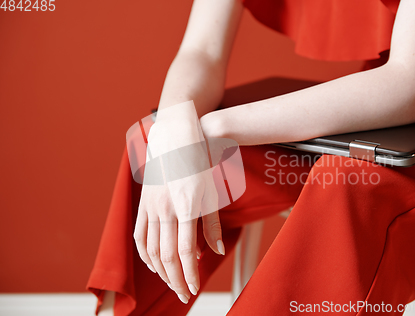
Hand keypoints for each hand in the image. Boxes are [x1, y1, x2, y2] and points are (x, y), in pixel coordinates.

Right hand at [134, 168, 222, 303]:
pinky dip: (145, 255)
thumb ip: (211, 224)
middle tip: (185, 295)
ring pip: (151, 249)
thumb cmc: (198, 163)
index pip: (186, 251)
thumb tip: (215, 251)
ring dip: (161, 271)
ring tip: (172, 283)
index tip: (194, 289)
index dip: (190, 274)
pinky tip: (154, 266)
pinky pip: (139, 236)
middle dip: (176, 280)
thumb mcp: (211, 192)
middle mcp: (165, 209)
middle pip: (167, 255)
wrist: (174, 137)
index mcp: (186, 206)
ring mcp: (150, 206)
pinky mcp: (142, 204)